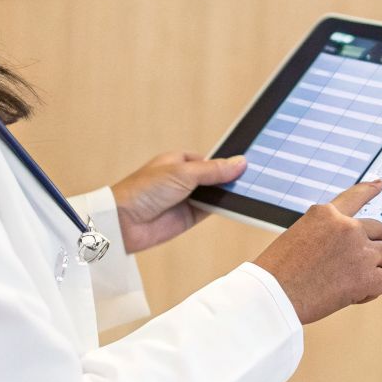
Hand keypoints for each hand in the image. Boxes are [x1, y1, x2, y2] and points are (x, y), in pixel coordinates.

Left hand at [110, 152, 246, 252]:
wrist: (124, 222)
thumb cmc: (144, 189)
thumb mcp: (183, 173)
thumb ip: (213, 170)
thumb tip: (240, 163)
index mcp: (181, 161)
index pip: (212, 159)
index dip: (228, 162)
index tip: (250, 162)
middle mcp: (186, 179)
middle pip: (217, 177)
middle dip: (232, 178)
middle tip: (257, 178)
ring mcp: (188, 199)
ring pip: (217, 194)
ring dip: (230, 194)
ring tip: (255, 190)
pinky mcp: (189, 217)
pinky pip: (213, 210)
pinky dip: (226, 208)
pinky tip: (242, 205)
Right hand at [253, 181, 381, 324]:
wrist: (272, 296)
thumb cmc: (279, 273)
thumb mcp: (299, 237)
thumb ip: (328, 234)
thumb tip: (356, 245)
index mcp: (326, 214)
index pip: (355, 196)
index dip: (370, 190)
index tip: (380, 184)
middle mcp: (346, 226)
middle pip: (380, 231)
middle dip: (372, 247)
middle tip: (356, 264)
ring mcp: (359, 249)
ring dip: (376, 268)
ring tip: (353, 280)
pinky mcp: (366, 276)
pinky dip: (374, 289)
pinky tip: (354, 294)